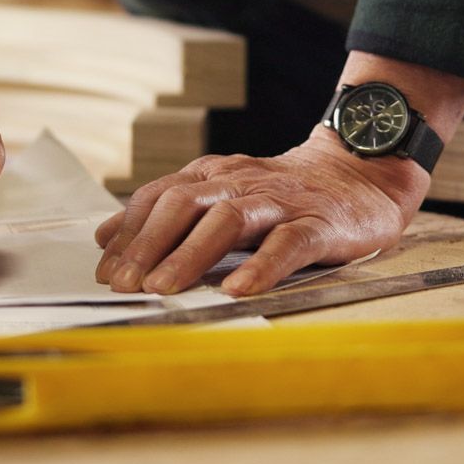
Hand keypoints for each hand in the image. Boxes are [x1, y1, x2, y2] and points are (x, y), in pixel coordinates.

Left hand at [95, 52, 463, 295]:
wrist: (359, 175)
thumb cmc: (282, 196)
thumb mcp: (220, 196)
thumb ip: (167, 213)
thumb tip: (106, 237)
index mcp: (212, 176)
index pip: (159, 198)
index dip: (128, 233)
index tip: (104, 270)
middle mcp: (240, 183)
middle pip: (184, 205)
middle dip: (148, 245)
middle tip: (124, 284)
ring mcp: (280, 202)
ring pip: (229, 221)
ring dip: (191, 255)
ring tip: (163, 288)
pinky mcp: (319, 225)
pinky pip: (289, 244)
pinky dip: (262, 266)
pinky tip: (239, 289)